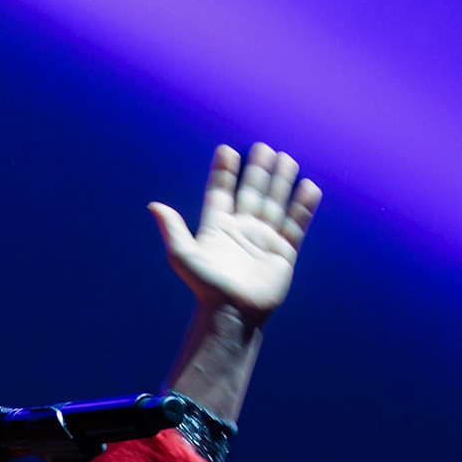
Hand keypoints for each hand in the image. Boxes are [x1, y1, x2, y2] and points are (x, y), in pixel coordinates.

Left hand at [149, 144, 319, 317]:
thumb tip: (154, 205)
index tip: (227, 151)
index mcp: (217, 228)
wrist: (232, 313)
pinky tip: (308, 186)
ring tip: (285, 158)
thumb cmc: (206, 287)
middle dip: (257, 170)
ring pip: (274, 203)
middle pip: (251, 193)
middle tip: (262, 147)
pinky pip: (295, 223)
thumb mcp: (183, 255)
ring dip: (280, 181)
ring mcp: (263, 240)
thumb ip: (172, 229)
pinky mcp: (283, 252)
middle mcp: (241, 230)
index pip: (221, 193)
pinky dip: (302, 206)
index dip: (224, 173)